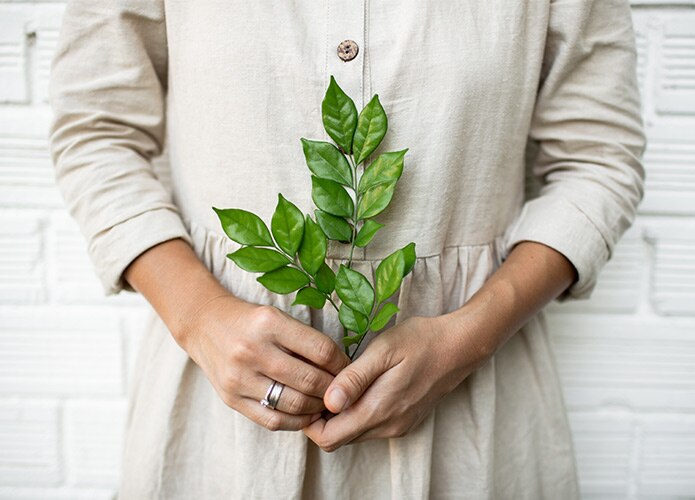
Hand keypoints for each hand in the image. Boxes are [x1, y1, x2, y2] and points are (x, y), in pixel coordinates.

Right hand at [181, 293, 350, 431]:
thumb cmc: (250, 321)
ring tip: (326, 402)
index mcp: (269, 323)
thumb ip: (305, 340)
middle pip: (309, 380)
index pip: (320, 350)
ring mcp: (240, 377)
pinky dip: (296, 421)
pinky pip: (272, 419)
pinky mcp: (231, 399)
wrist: (205, 324)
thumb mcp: (277, 316)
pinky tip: (305, 414)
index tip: (349, 369)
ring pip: (294, 404)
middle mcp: (252, 350)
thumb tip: (342, 368)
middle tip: (342, 391)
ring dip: (317, 407)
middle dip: (333, 389)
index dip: (342, 364)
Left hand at [302, 313, 489, 451]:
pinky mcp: (403, 422)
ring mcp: (397, 427)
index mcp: (378, 410)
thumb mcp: (383, 350)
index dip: (309, 419)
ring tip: (337, 381)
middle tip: (320, 382)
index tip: (308, 391)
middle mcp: (387, 427)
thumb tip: (327, 403)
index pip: (327, 438)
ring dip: (338, 415)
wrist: (459, 346)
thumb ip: (354, 379)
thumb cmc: (420, 341)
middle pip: (337, 438)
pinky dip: (355, 413)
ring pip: (352, 434)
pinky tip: (357, 386)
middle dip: (320, 417)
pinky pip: (369, 427)